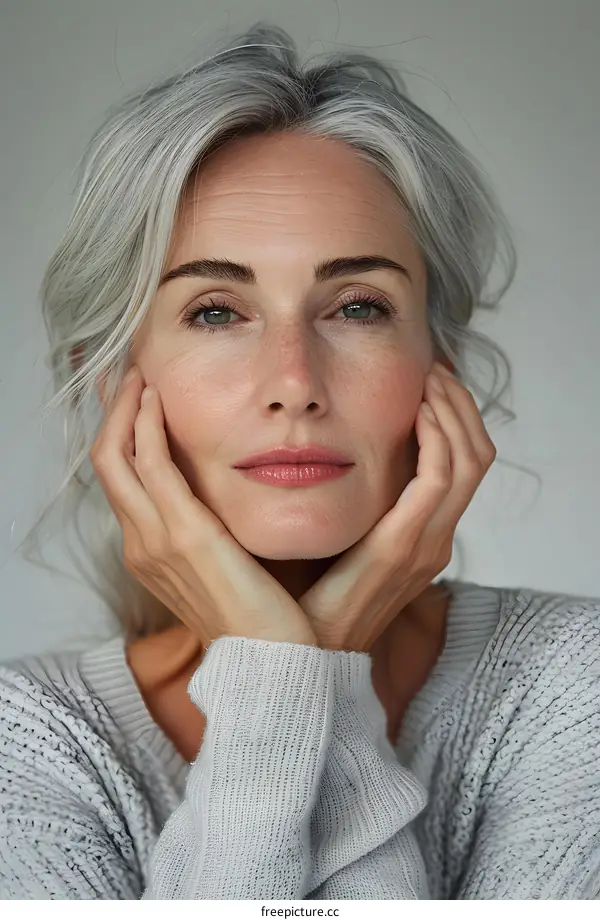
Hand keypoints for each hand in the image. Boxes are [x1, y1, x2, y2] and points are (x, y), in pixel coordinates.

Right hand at [90, 366, 317, 648]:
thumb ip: (215, 531)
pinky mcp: (185, 536)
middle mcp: (142, 544)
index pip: (123, 481)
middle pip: (108, 462)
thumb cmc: (261, 616)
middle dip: (115, 413)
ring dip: (127, 410)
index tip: (138, 399)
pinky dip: (148, 427)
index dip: (124, 435)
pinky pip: (151, 466)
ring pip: (117, 457)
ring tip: (141, 375)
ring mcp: (156, 541)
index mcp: (151, 553)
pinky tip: (158, 399)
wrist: (274, 663)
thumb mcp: (227, 566)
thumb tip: (224, 500)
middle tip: (131, 374)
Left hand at [297, 361, 496, 651]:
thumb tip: (336, 457)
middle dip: (459, 406)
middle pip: (475, 456)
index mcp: (421, 538)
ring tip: (429, 378)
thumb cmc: (310, 599)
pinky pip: (439, 479)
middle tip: (433, 370)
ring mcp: (427, 546)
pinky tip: (417, 412)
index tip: (429, 383)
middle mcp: (435, 540)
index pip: (461, 465)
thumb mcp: (340, 542)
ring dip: (452, 412)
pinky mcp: (404, 547)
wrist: (299, 656)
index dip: (454, 420)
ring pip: (468, 461)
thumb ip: (354, 506)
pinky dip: (437, 439)